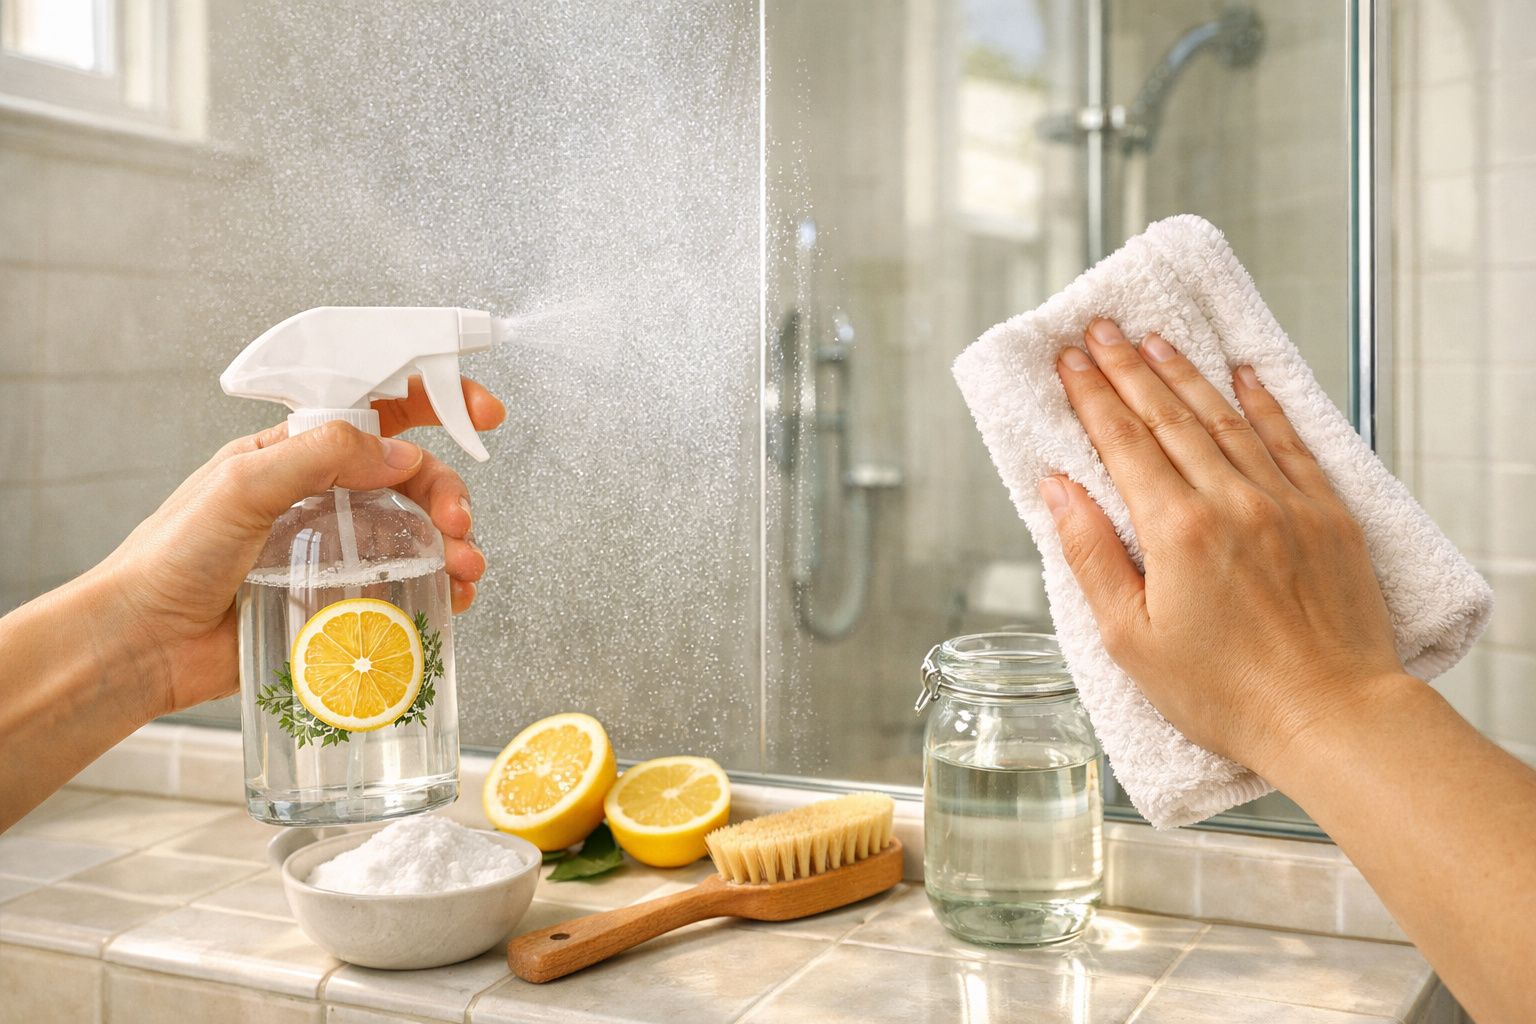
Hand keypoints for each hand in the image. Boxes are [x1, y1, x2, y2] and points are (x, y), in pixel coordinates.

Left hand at [91, 376, 504, 717]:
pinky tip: (454, 597)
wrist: (143, 645)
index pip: (376, 411)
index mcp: (294, 453)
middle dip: (448, 491)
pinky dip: (441, 588)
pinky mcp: (340, 602)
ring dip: (454, 543)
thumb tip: (399, 452)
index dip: (435, 400)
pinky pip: (406, 586)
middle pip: (410, 477)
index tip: (483, 411)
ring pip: (417, 532)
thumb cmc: (170, 559)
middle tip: (458, 522)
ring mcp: (335, 551)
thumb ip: (318, 456)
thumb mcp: (240, 484)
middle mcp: (321, 497)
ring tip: (463, 568)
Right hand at [1042, 318, 1407, 776]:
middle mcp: (1233, 501)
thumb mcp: (1129, 639)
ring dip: (1186, 375)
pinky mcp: (1328, 515)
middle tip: (1101, 330)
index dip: (1092, 396)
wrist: (1331, 717)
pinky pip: (1290, 441)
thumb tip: (1057, 490)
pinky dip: (1264, 403)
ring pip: (1226, 419)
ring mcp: (1286, 502)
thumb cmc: (1226, 693)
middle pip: (1169, 417)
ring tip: (1156, 340)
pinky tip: (1244, 375)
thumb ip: (1091, 555)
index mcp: (1178, 531)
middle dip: (1128, 369)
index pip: (1124, 443)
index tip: (1068, 360)